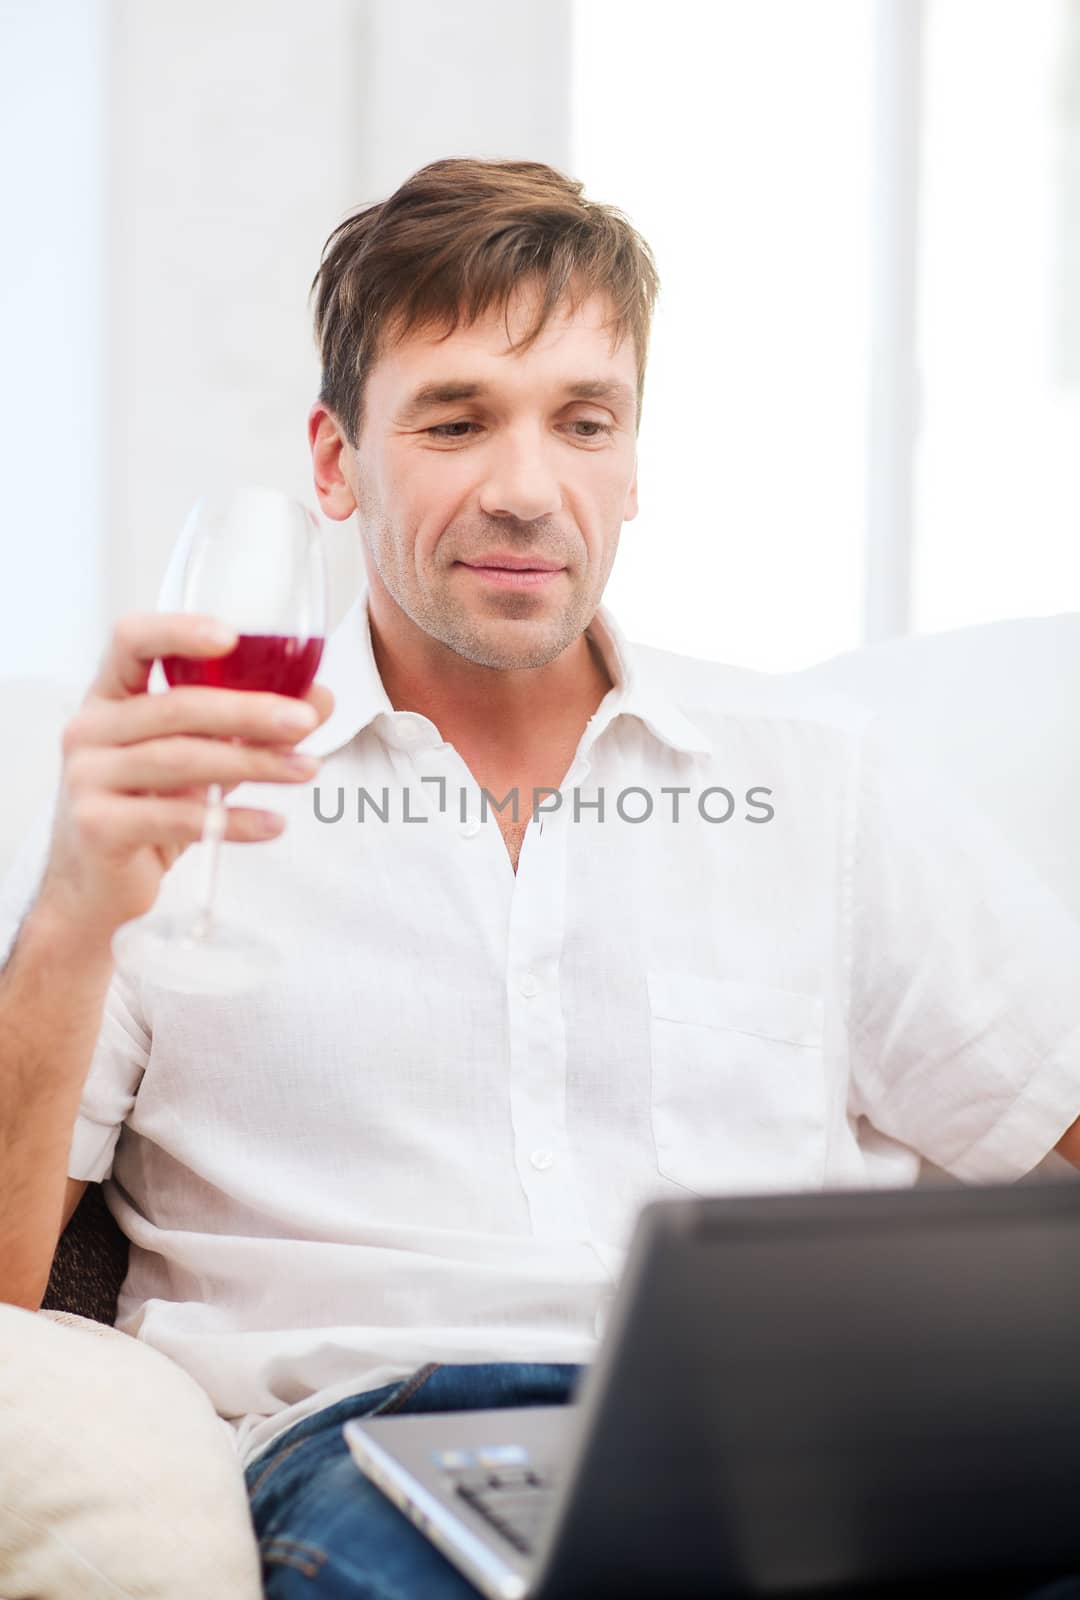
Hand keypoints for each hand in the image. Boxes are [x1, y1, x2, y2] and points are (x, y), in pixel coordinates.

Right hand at [37, 613, 333, 941]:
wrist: (94, 888)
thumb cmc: (146, 809)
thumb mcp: (199, 759)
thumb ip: (249, 728)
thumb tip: (319, 699)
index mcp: (109, 697)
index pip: (131, 641)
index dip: (178, 631)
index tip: (233, 638)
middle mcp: (90, 730)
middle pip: (176, 708)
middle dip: (249, 712)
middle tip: (305, 721)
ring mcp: (87, 778)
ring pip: (181, 760)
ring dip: (254, 763)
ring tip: (306, 770)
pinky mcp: (99, 828)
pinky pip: (178, 819)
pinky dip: (234, 821)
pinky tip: (274, 824)